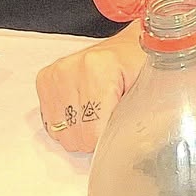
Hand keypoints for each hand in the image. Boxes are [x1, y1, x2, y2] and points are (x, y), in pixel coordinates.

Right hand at [34, 27, 143, 153]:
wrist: (127, 46)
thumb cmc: (140, 64)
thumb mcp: (150, 89)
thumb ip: (138, 119)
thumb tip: (128, 149)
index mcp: (99, 70)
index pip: (92, 133)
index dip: (109, 138)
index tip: (120, 128)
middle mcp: (71, 70)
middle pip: (76, 137)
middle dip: (96, 134)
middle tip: (111, 114)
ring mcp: (56, 74)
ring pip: (61, 134)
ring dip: (81, 130)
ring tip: (97, 110)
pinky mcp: (45, 80)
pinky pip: (52, 124)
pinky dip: (68, 124)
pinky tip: (84, 108)